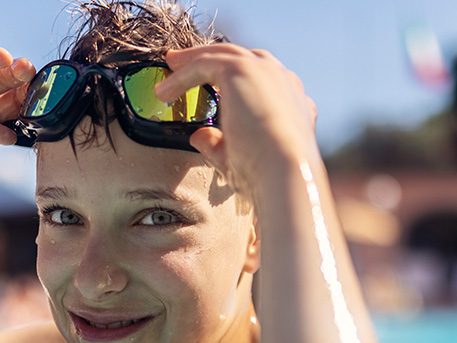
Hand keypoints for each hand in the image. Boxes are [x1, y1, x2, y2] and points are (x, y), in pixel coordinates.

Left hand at [157, 44, 318, 192]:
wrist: (284, 172)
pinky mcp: (241, 69)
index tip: (214, 88)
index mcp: (292, 100)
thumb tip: (198, 136)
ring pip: (221, 55)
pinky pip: (204, 64)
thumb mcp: (241, 157)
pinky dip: (181, 76)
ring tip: (169, 67)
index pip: (262, 79)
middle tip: (184, 64)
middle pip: (241, 58)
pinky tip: (164, 92)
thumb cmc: (267, 174)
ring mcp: (263, 70)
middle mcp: (282, 80)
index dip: (236, 80)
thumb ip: (219, 144)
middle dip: (212, 58)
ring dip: (192, 61)